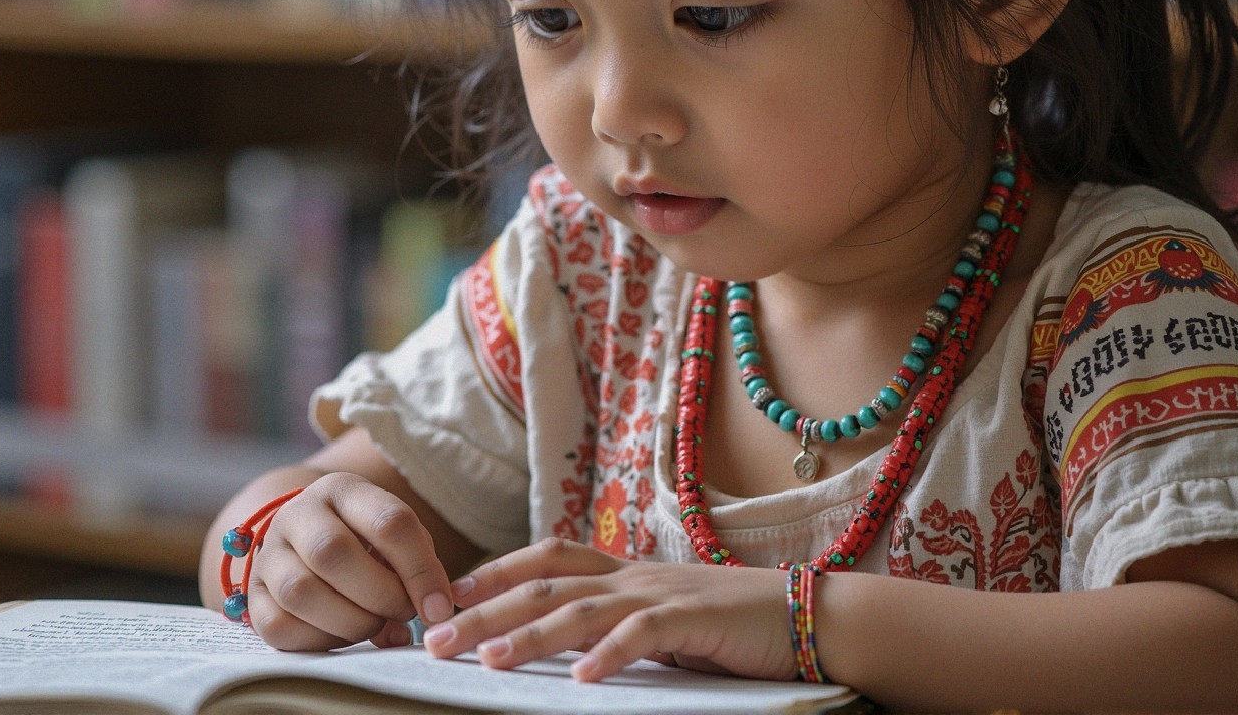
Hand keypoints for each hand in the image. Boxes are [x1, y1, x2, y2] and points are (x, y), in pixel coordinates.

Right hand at [246, 472, 455, 651]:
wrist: (303, 541)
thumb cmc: (363, 542)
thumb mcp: (392, 538)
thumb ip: (415, 568)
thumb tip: (431, 615)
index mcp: (342, 490)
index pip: (388, 522)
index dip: (421, 570)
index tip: (439, 608)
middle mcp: (298, 514)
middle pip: (334, 552)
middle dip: (380, 594)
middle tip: (402, 613)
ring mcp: (269, 554)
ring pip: (302, 592)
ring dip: (351, 621)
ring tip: (373, 624)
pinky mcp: (253, 596)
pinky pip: (280, 627)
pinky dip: (320, 641)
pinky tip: (340, 635)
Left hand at [422, 537, 797, 681]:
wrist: (802, 614)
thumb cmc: (727, 624)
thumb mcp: (657, 617)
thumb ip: (613, 622)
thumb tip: (561, 646)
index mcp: (620, 570)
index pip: (543, 559)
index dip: (493, 572)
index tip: (445, 594)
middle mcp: (631, 574)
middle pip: (542, 585)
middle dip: (485, 610)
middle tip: (435, 638)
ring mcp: (660, 593)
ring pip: (580, 608)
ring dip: (531, 635)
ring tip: (489, 659)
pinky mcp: (693, 619)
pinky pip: (643, 634)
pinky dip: (610, 654)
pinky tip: (582, 677)